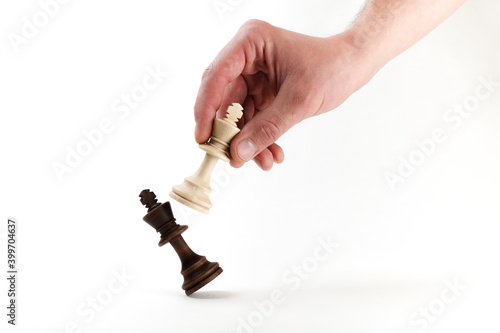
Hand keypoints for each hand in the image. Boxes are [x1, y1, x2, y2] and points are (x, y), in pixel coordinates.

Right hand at [194, 20, 377, 169]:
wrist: (353, 66)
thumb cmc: (332, 68)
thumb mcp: (299, 100)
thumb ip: (268, 128)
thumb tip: (239, 152)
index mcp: (251, 42)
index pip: (217, 76)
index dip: (206, 108)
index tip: (202, 137)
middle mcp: (247, 57)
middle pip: (224, 99)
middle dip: (230, 132)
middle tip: (229, 157)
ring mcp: (254, 76)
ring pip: (239, 114)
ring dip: (249, 141)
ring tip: (262, 161)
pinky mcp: (262, 91)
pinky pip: (253, 119)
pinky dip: (260, 138)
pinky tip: (271, 154)